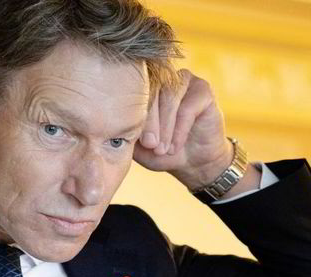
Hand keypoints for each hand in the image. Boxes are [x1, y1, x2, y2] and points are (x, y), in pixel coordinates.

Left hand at [133, 69, 234, 190]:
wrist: (194, 162)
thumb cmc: (162, 153)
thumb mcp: (137, 147)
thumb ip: (125, 132)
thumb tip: (108, 127)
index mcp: (144, 87)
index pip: (133, 92)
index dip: (134, 117)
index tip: (136, 142)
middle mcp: (163, 79)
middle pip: (151, 92)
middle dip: (149, 122)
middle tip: (151, 146)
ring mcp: (183, 80)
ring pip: (169, 98)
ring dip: (165, 127)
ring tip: (163, 150)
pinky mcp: (203, 89)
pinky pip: (188, 107)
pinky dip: (180, 129)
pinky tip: (175, 146)